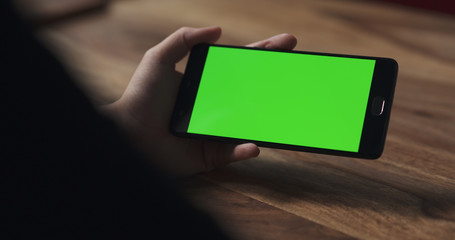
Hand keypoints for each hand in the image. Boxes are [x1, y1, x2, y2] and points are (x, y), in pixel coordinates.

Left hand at [103, 26, 296, 176]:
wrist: (128, 134)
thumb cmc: (141, 96)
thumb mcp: (159, 59)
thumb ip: (184, 39)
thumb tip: (218, 30)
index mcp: (207, 83)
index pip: (241, 66)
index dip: (263, 53)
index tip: (286, 43)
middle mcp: (216, 106)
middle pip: (252, 92)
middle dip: (276, 81)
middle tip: (297, 70)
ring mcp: (216, 130)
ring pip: (250, 124)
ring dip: (269, 118)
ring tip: (284, 110)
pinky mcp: (211, 154)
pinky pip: (234, 153)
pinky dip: (245, 150)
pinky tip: (253, 145)